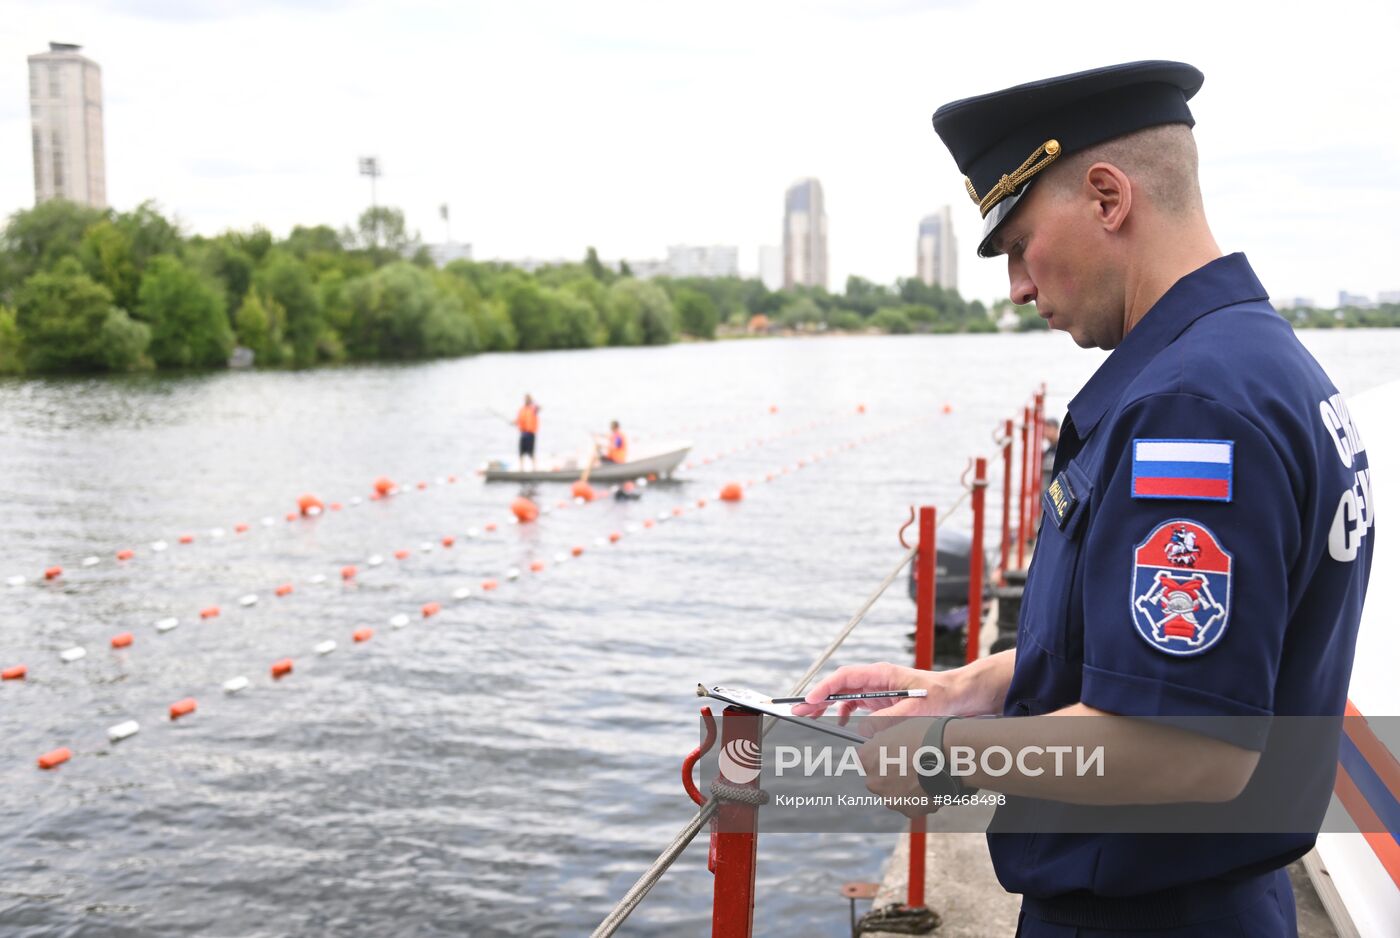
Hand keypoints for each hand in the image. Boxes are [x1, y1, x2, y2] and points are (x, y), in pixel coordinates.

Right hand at [790, 662, 968, 732]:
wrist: (960, 696)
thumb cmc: (941, 696)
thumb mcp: (916, 710)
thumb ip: (889, 720)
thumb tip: (864, 731)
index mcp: (881, 674)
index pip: (844, 678)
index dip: (824, 688)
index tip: (810, 701)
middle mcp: (876, 680)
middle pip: (839, 686)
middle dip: (817, 698)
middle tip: (798, 710)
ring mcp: (878, 691)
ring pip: (844, 696)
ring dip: (827, 706)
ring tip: (809, 716)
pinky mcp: (883, 702)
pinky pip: (856, 707)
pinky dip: (844, 714)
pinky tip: (839, 724)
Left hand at [857, 717, 936, 818]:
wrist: (948, 751)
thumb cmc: (924, 734)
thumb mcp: (895, 728)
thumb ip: (882, 740)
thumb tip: (879, 743)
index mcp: (866, 758)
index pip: (865, 760)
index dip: (879, 756)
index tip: (891, 754)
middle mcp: (873, 781)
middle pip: (878, 780)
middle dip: (891, 775)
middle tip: (910, 765)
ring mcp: (890, 798)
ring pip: (895, 794)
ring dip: (905, 788)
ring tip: (924, 774)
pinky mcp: (909, 810)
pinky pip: (912, 805)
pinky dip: (920, 798)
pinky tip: (931, 784)